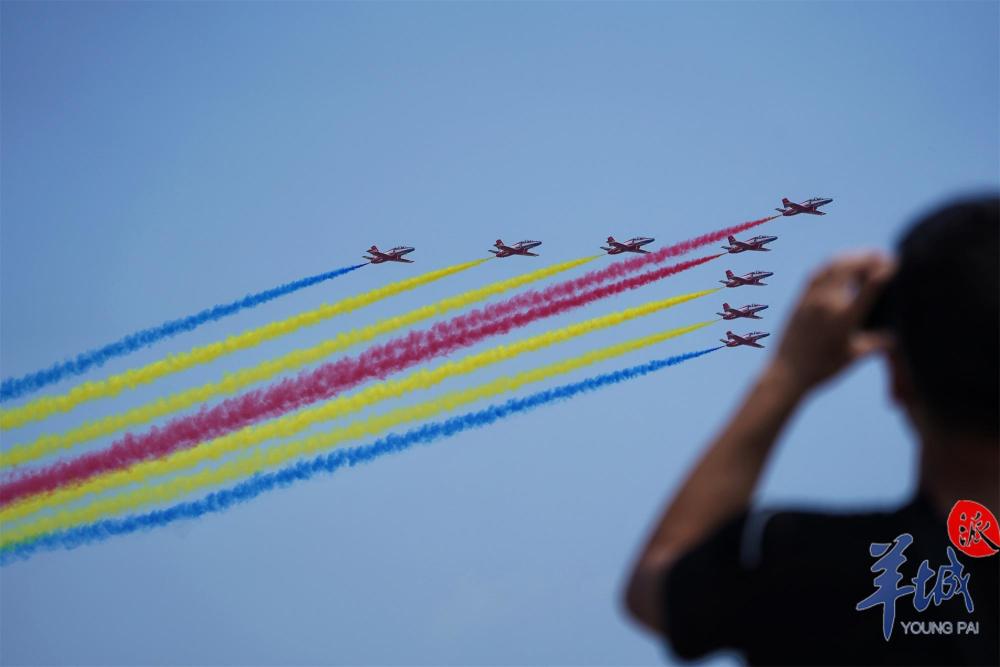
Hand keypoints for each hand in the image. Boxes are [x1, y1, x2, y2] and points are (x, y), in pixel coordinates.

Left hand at [769, 253, 894, 394]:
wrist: (786, 373)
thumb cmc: (823, 368)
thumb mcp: (855, 356)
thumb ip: (879, 343)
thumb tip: (900, 335)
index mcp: (845, 318)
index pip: (870, 286)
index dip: (884, 270)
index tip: (895, 264)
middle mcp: (827, 303)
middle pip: (850, 267)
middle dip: (868, 257)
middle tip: (882, 256)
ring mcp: (811, 299)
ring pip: (832, 266)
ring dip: (850, 257)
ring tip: (864, 257)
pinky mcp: (799, 299)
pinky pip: (816, 273)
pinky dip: (832, 264)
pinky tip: (840, 265)